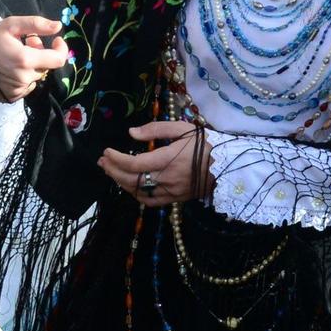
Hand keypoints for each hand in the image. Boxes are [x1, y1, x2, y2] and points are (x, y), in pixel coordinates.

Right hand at [0, 14, 68, 102]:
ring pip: (37, 75)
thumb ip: (36, 24)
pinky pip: (28, 85)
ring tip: (17, 56)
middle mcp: (25, 77)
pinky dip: (25, 76)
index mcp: (26, 59)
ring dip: (33, 65)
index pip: (58, 59)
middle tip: (27, 43)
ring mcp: (20, 89)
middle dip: (41, 53)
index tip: (56, 40)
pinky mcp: (15, 96)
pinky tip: (13, 69)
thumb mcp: (11, 26)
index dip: (61, 49)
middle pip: (46, 65)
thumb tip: (58, 26)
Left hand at [98, 121, 213, 205]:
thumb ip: (156, 129)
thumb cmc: (205, 144)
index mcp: (169, 159)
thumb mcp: (183, 128)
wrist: (228, 165)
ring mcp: (171, 191)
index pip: (134, 163)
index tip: (106, 152)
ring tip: (111, 172)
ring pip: (138, 192)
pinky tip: (129, 185)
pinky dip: (136, 194)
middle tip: (103, 162)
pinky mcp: (175, 199)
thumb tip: (132, 133)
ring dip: (121, 182)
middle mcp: (167, 178)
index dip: (116, 159)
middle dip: (113, 171)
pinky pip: (150, 201)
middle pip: (132, 179)